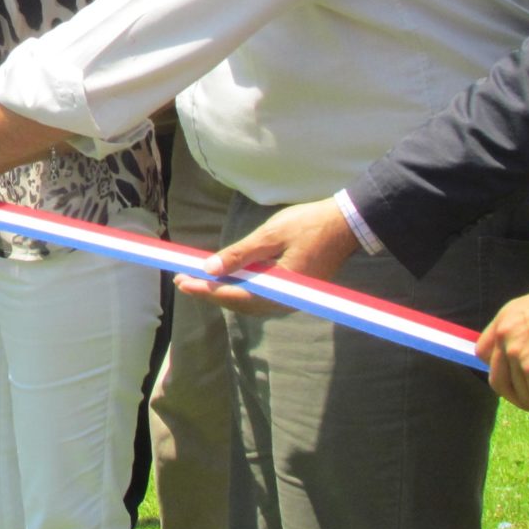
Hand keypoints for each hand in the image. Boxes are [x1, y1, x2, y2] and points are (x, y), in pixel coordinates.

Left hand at [177, 197, 360, 315]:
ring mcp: (291, 299)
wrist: (347, 224)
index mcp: (280, 288)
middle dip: (210, 293)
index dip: (205, 290)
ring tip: (198, 281)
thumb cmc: (309, 225)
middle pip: (240, 303)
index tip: (182, 282)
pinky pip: (261, 297)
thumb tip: (209, 269)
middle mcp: (285, 301)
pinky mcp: (294, 292)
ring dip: (224, 292)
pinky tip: (228, 280)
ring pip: (249, 303)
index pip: (234, 295)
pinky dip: (241, 290)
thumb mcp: (270, 235)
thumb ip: (240, 255)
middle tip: (183, 281)